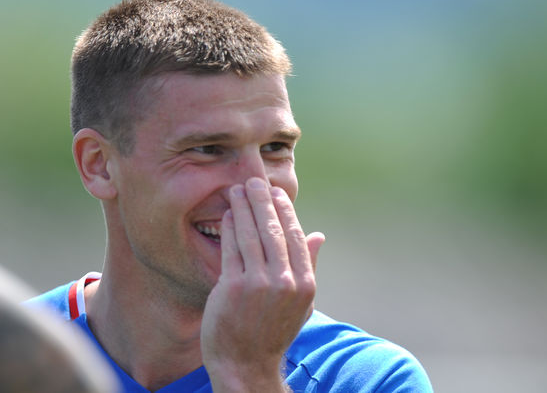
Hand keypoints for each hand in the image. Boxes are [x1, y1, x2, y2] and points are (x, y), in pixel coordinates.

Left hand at [201, 177, 323, 391]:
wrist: (245, 366)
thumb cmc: (272, 332)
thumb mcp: (300, 303)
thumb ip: (309, 267)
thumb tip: (320, 235)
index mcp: (304, 284)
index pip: (296, 236)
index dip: (285, 211)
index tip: (276, 193)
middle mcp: (284, 282)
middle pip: (273, 230)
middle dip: (262, 200)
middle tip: (253, 181)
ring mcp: (257, 284)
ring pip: (251, 235)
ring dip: (243, 207)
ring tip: (237, 190)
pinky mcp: (232, 288)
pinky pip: (231, 248)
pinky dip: (229, 228)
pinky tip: (227, 215)